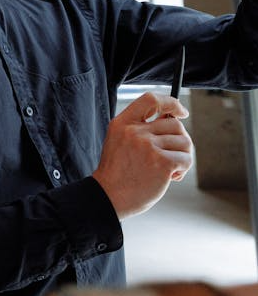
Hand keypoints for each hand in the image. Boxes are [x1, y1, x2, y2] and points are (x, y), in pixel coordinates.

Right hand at [92, 92, 192, 219]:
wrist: (109, 196)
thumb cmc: (118, 171)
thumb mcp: (120, 141)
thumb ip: (141, 128)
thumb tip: (173, 118)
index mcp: (122, 123)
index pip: (151, 99)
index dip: (171, 103)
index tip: (180, 112)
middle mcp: (135, 132)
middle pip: (174, 124)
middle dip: (179, 139)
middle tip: (171, 154)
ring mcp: (148, 146)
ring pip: (184, 142)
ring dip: (182, 156)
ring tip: (169, 168)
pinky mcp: (162, 163)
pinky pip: (186, 159)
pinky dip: (182, 169)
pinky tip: (170, 177)